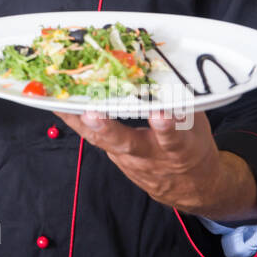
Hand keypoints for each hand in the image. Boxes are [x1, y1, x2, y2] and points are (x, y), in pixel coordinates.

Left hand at [56, 109, 256, 219]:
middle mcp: (150, 157)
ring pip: (103, 142)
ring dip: (81, 122)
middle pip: (128, 144)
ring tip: (61, 103)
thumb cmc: (194, 148)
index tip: (160, 114)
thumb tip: (170, 69)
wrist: (191, 188)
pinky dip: (77, 122)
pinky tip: (59, 105)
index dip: (166, 127)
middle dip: (110, 130)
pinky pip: (93, 139)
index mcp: (179, 149)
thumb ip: (184, 105)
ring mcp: (129, 160)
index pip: (173, 139)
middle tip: (94, 114)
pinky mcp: (115, 157)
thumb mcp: (198, 127)